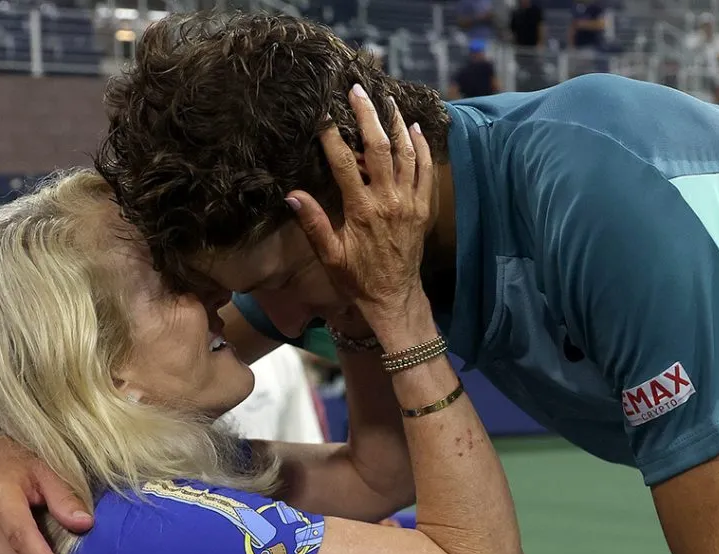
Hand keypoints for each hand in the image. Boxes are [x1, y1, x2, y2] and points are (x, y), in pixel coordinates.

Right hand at [287, 84, 433, 331]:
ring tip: (388, 101)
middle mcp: (388, 201)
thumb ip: (313, 224)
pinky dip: (422, 148)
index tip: (323, 116)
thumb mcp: (330, 256)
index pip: (345, 163)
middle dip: (368, 116)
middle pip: (379, 148)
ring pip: (406, 154)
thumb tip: (292, 196)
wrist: (394, 298)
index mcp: (362, 210)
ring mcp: (409, 203)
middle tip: (358, 90)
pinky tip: (415, 130)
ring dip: (397, 124)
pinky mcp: (423, 209)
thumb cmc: (358, 279)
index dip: (333, 137)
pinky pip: (426, 171)